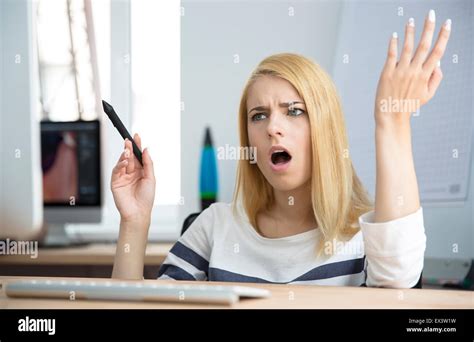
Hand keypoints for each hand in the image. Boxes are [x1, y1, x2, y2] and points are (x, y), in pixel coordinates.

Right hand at [111, 133, 155, 224]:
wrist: (138, 212)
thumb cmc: (146, 198)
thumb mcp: (151, 178)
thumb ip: (148, 163)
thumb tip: (146, 150)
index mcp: (140, 171)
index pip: (138, 156)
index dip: (137, 146)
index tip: (137, 136)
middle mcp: (131, 173)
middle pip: (129, 157)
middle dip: (129, 148)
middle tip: (129, 140)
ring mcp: (123, 177)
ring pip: (122, 162)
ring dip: (124, 155)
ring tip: (127, 150)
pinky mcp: (115, 182)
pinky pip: (116, 170)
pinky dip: (119, 164)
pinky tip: (124, 161)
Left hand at [375, 10, 450, 127]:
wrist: (391, 115)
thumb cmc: (409, 105)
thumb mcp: (428, 94)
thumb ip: (436, 78)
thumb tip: (439, 61)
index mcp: (425, 75)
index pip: (437, 51)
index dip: (443, 36)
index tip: (447, 23)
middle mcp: (414, 71)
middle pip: (424, 45)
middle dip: (428, 28)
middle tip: (431, 14)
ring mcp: (400, 71)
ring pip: (407, 47)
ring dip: (410, 32)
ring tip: (411, 21)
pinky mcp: (387, 73)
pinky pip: (391, 55)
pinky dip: (393, 44)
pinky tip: (394, 35)